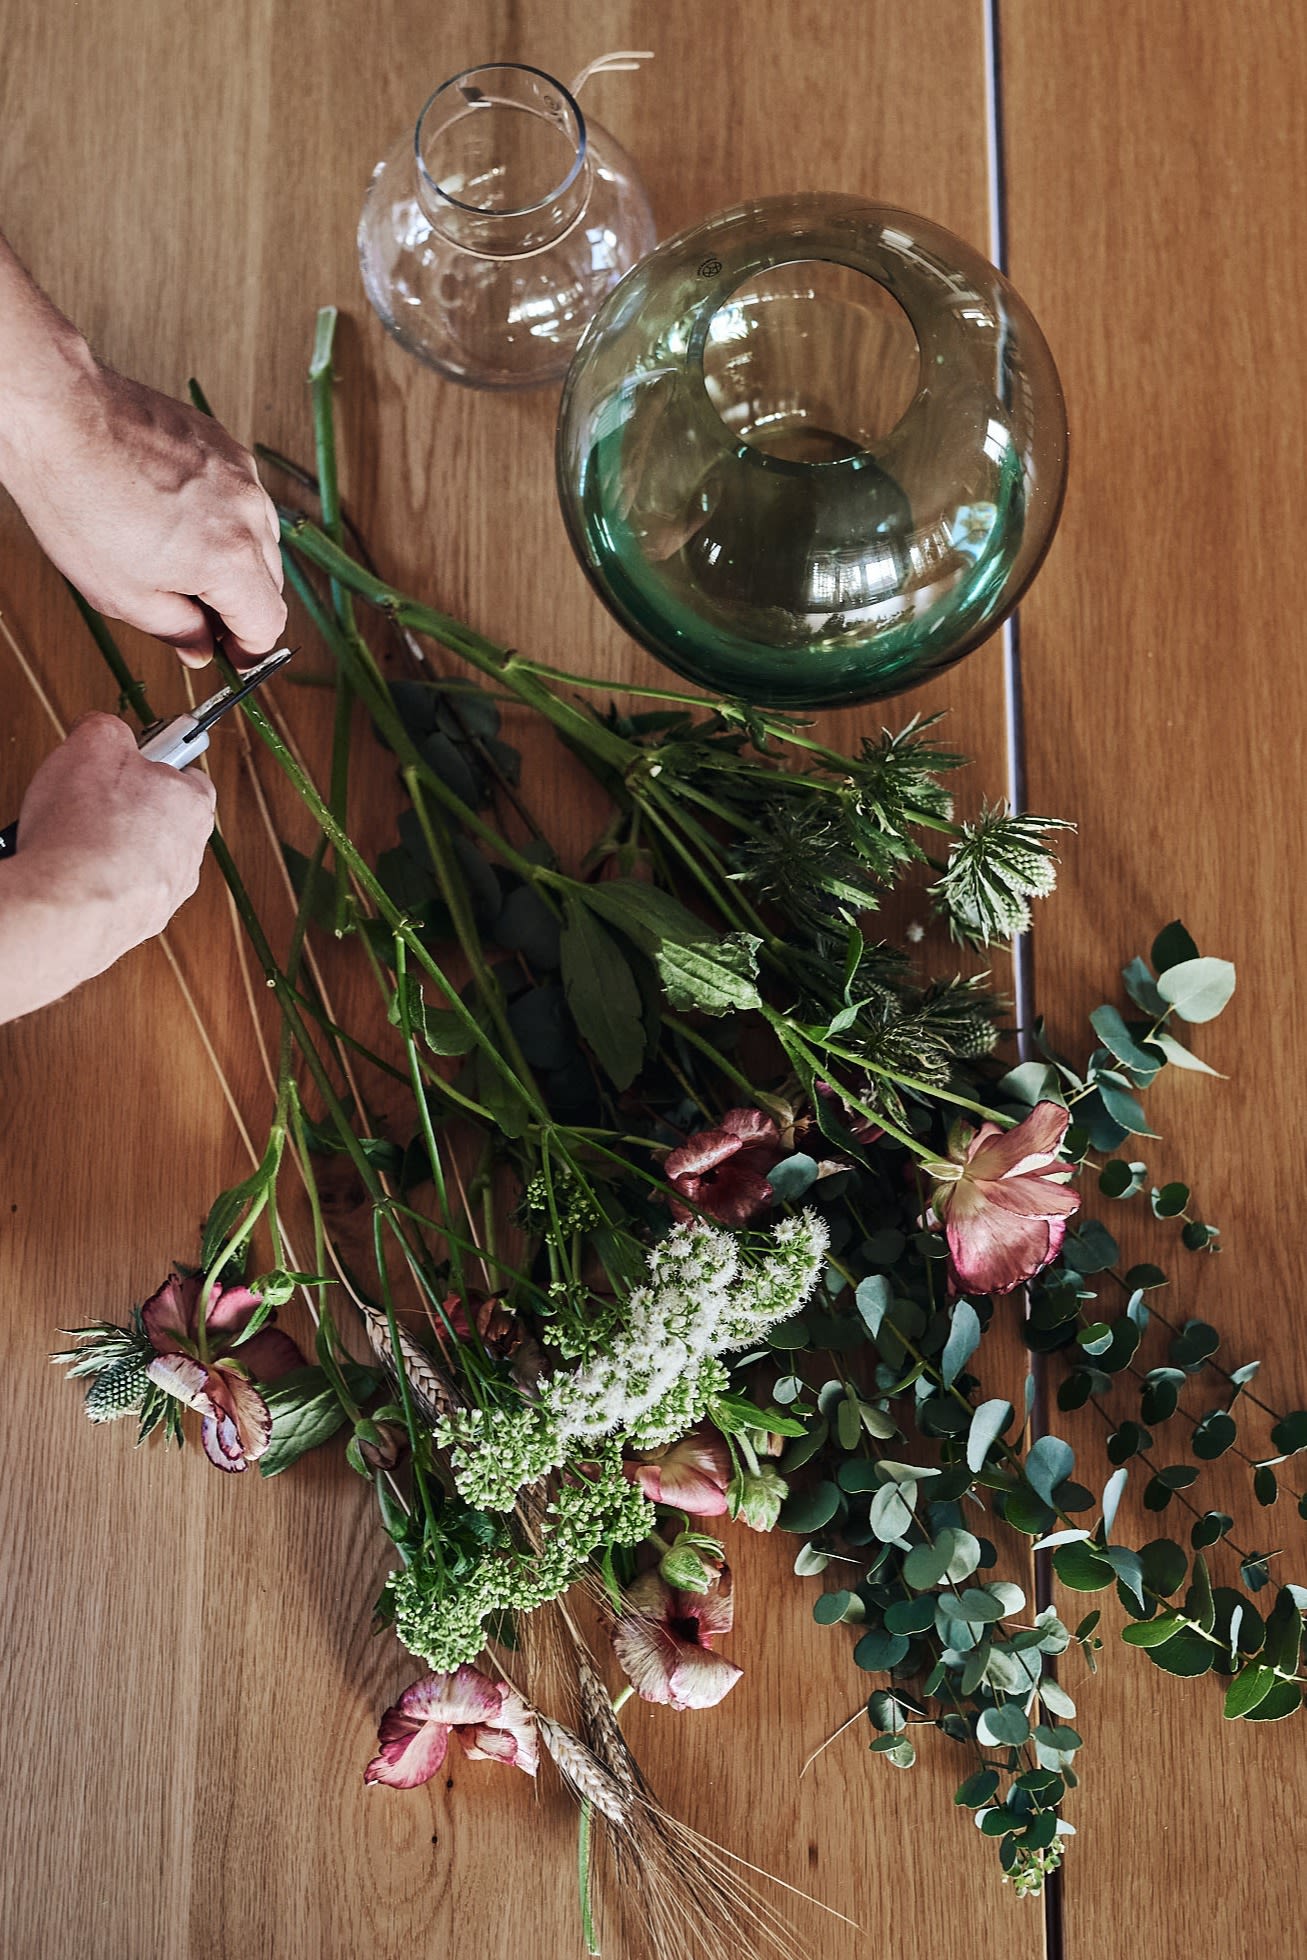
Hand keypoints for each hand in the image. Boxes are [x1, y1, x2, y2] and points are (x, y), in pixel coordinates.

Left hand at [0, 352, 285, 667]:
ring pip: (260, 538)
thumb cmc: (79, 501)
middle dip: (239, 605)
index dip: (248, 649)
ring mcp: (241, 474)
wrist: (57, 419)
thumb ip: (176, 630)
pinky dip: (223, 518)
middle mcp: (249, 514)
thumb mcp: (122, 594)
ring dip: (234, 559)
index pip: (268, 623)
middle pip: (269, 583)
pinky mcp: (224, 446)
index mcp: (231, 560)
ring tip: (180, 559)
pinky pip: (243, 498)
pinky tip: (178, 517)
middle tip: (196, 614)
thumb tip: (200, 647)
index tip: (230, 655)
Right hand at [11, 710, 215, 968]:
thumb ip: (107, 729)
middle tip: (87, 801)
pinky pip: (118, 892)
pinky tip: (69, 875)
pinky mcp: (139, 922)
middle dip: (124, 809)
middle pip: (159, 819)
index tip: (127, 761)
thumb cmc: (86, 830)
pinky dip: (96, 883)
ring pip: (138, 860)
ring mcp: (166, 893)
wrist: (68, 907)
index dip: (150, 764)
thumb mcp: (92, 744)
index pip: (186, 775)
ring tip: (71, 841)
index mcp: (192, 805)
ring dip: (108, 849)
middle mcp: (191, 854)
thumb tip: (104, 730)